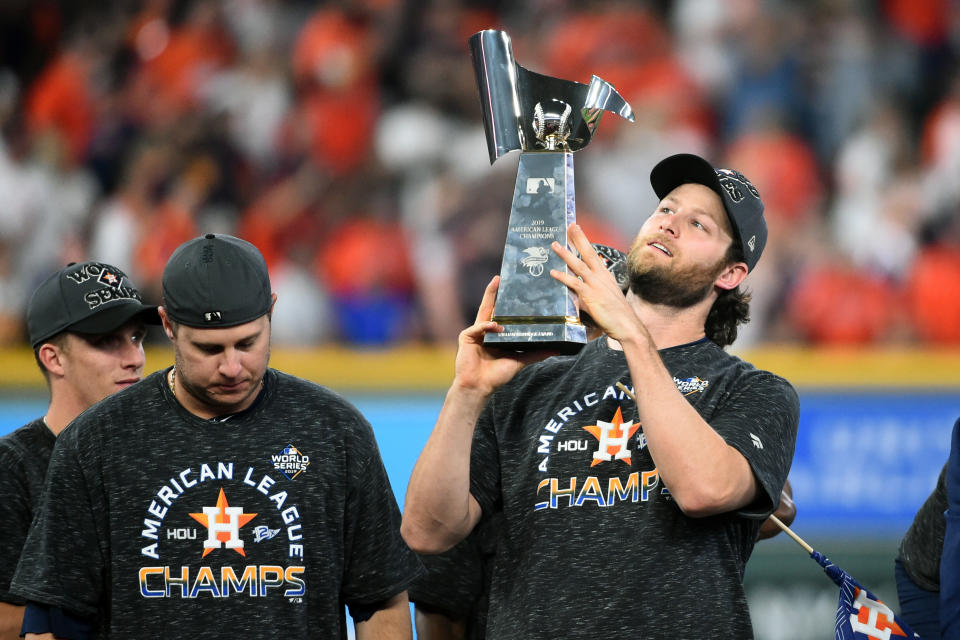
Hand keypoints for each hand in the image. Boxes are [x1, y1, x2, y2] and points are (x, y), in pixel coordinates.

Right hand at [452, 276, 545, 396]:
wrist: (480, 386)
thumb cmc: (497, 375)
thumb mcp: (520, 361)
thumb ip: (536, 353)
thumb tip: (556, 348)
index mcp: (497, 334)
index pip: (502, 314)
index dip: (506, 301)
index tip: (514, 288)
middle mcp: (485, 330)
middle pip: (491, 307)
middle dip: (494, 292)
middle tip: (500, 277)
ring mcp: (475, 332)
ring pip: (483, 311)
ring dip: (489, 298)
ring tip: (498, 286)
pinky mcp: (466, 336)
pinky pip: (478, 327)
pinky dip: (487, 326)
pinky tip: (495, 326)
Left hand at [550, 224, 642, 342]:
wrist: (626, 325)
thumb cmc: (617, 314)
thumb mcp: (604, 297)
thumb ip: (588, 293)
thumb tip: (576, 293)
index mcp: (605, 275)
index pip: (592, 254)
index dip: (584, 241)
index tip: (577, 229)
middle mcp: (601, 276)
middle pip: (587, 253)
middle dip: (578, 238)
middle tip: (570, 226)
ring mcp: (596, 285)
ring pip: (579, 265)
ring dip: (566, 254)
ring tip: (555, 245)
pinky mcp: (591, 295)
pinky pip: (574, 283)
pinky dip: (563, 277)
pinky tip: (554, 272)